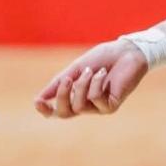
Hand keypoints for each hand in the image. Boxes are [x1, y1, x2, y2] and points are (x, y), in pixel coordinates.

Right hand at [33, 39, 147, 118]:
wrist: (127, 51)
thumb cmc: (103, 58)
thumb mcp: (76, 69)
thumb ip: (59, 84)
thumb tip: (38, 99)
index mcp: (76, 96)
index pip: (57, 111)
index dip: (45, 110)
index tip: (38, 102)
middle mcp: (86, 105)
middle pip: (64, 113)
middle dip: (62, 95)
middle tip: (68, 78)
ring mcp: (99, 107)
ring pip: (79, 106)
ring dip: (82, 86)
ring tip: (91, 71)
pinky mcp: (111, 106)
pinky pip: (95, 100)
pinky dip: (96, 84)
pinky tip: (103, 73)